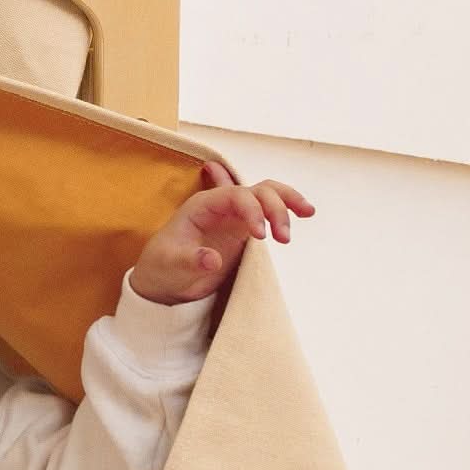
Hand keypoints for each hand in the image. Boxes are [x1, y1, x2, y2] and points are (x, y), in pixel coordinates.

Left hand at [130, 167, 313, 304]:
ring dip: (287, 203)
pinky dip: (287, 209)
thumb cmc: (162, 266)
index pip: (236, 195)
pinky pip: (269, 210)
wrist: (165, 279)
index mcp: (202, 205)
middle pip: (257, 191)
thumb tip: (211, 260)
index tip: (261, 236)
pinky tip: (305, 212)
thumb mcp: (170, 265)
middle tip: (283, 238)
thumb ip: (189, 260)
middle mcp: (221, 204)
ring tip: (307, 214)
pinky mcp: (244, 229)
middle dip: (276, 208)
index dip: (253, 211)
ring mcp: (234, 215)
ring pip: (268, 194)